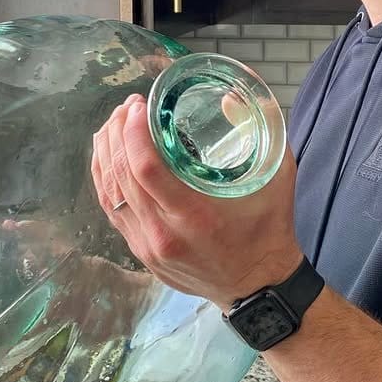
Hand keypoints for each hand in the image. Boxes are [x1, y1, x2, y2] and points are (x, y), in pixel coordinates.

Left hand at [90, 93, 303, 309]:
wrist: (259, 286)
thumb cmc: (268, 229)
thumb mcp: (276, 175)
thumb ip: (260, 130)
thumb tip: (230, 96)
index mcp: (195, 216)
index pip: (147, 169)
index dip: (134, 132)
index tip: (138, 106)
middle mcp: (164, 234)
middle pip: (123, 176)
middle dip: (119, 133)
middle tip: (127, 107)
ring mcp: (148, 246)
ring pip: (111, 192)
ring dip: (107, 152)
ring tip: (115, 124)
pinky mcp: (141, 251)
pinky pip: (112, 209)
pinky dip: (105, 178)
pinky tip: (108, 155)